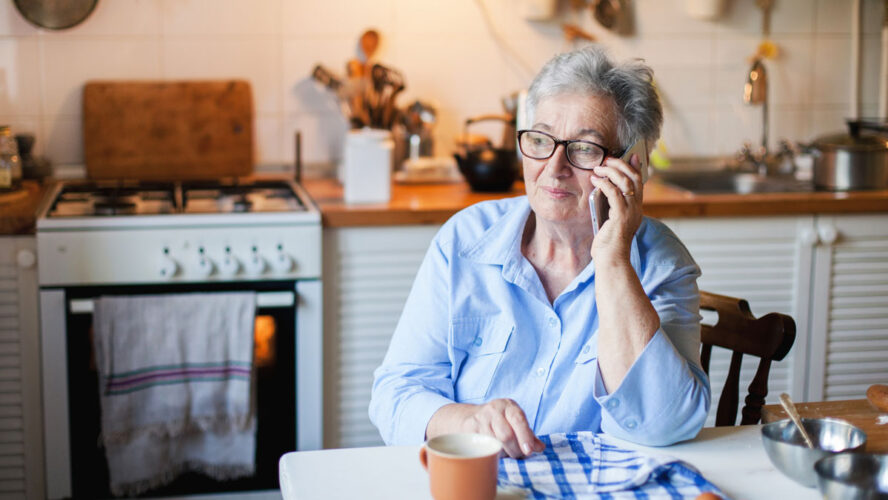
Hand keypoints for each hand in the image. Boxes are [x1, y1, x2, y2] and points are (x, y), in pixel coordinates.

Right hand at [427, 399, 544, 457]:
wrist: (470, 417)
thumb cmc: (499, 422)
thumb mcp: (515, 422)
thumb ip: (528, 435)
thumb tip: (540, 448)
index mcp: (508, 406)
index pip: (518, 419)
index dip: (525, 436)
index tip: (529, 451)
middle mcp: (494, 409)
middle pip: (506, 435)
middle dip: (515, 450)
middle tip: (519, 455)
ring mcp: (480, 418)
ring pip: (494, 442)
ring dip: (503, 453)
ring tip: (506, 453)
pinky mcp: (470, 428)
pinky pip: (483, 445)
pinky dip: (490, 452)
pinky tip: (492, 451)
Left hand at [589, 153, 643, 258]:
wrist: (611, 260)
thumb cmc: (608, 244)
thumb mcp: (611, 220)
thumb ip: (611, 206)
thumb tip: (602, 188)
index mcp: (636, 209)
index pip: (640, 182)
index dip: (636, 167)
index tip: (631, 155)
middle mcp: (637, 208)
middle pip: (634, 178)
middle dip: (621, 164)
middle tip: (607, 159)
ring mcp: (630, 212)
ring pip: (625, 182)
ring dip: (610, 171)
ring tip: (598, 168)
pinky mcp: (620, 216)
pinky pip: (613, 193)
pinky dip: (604, 183)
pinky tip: (595, 180)